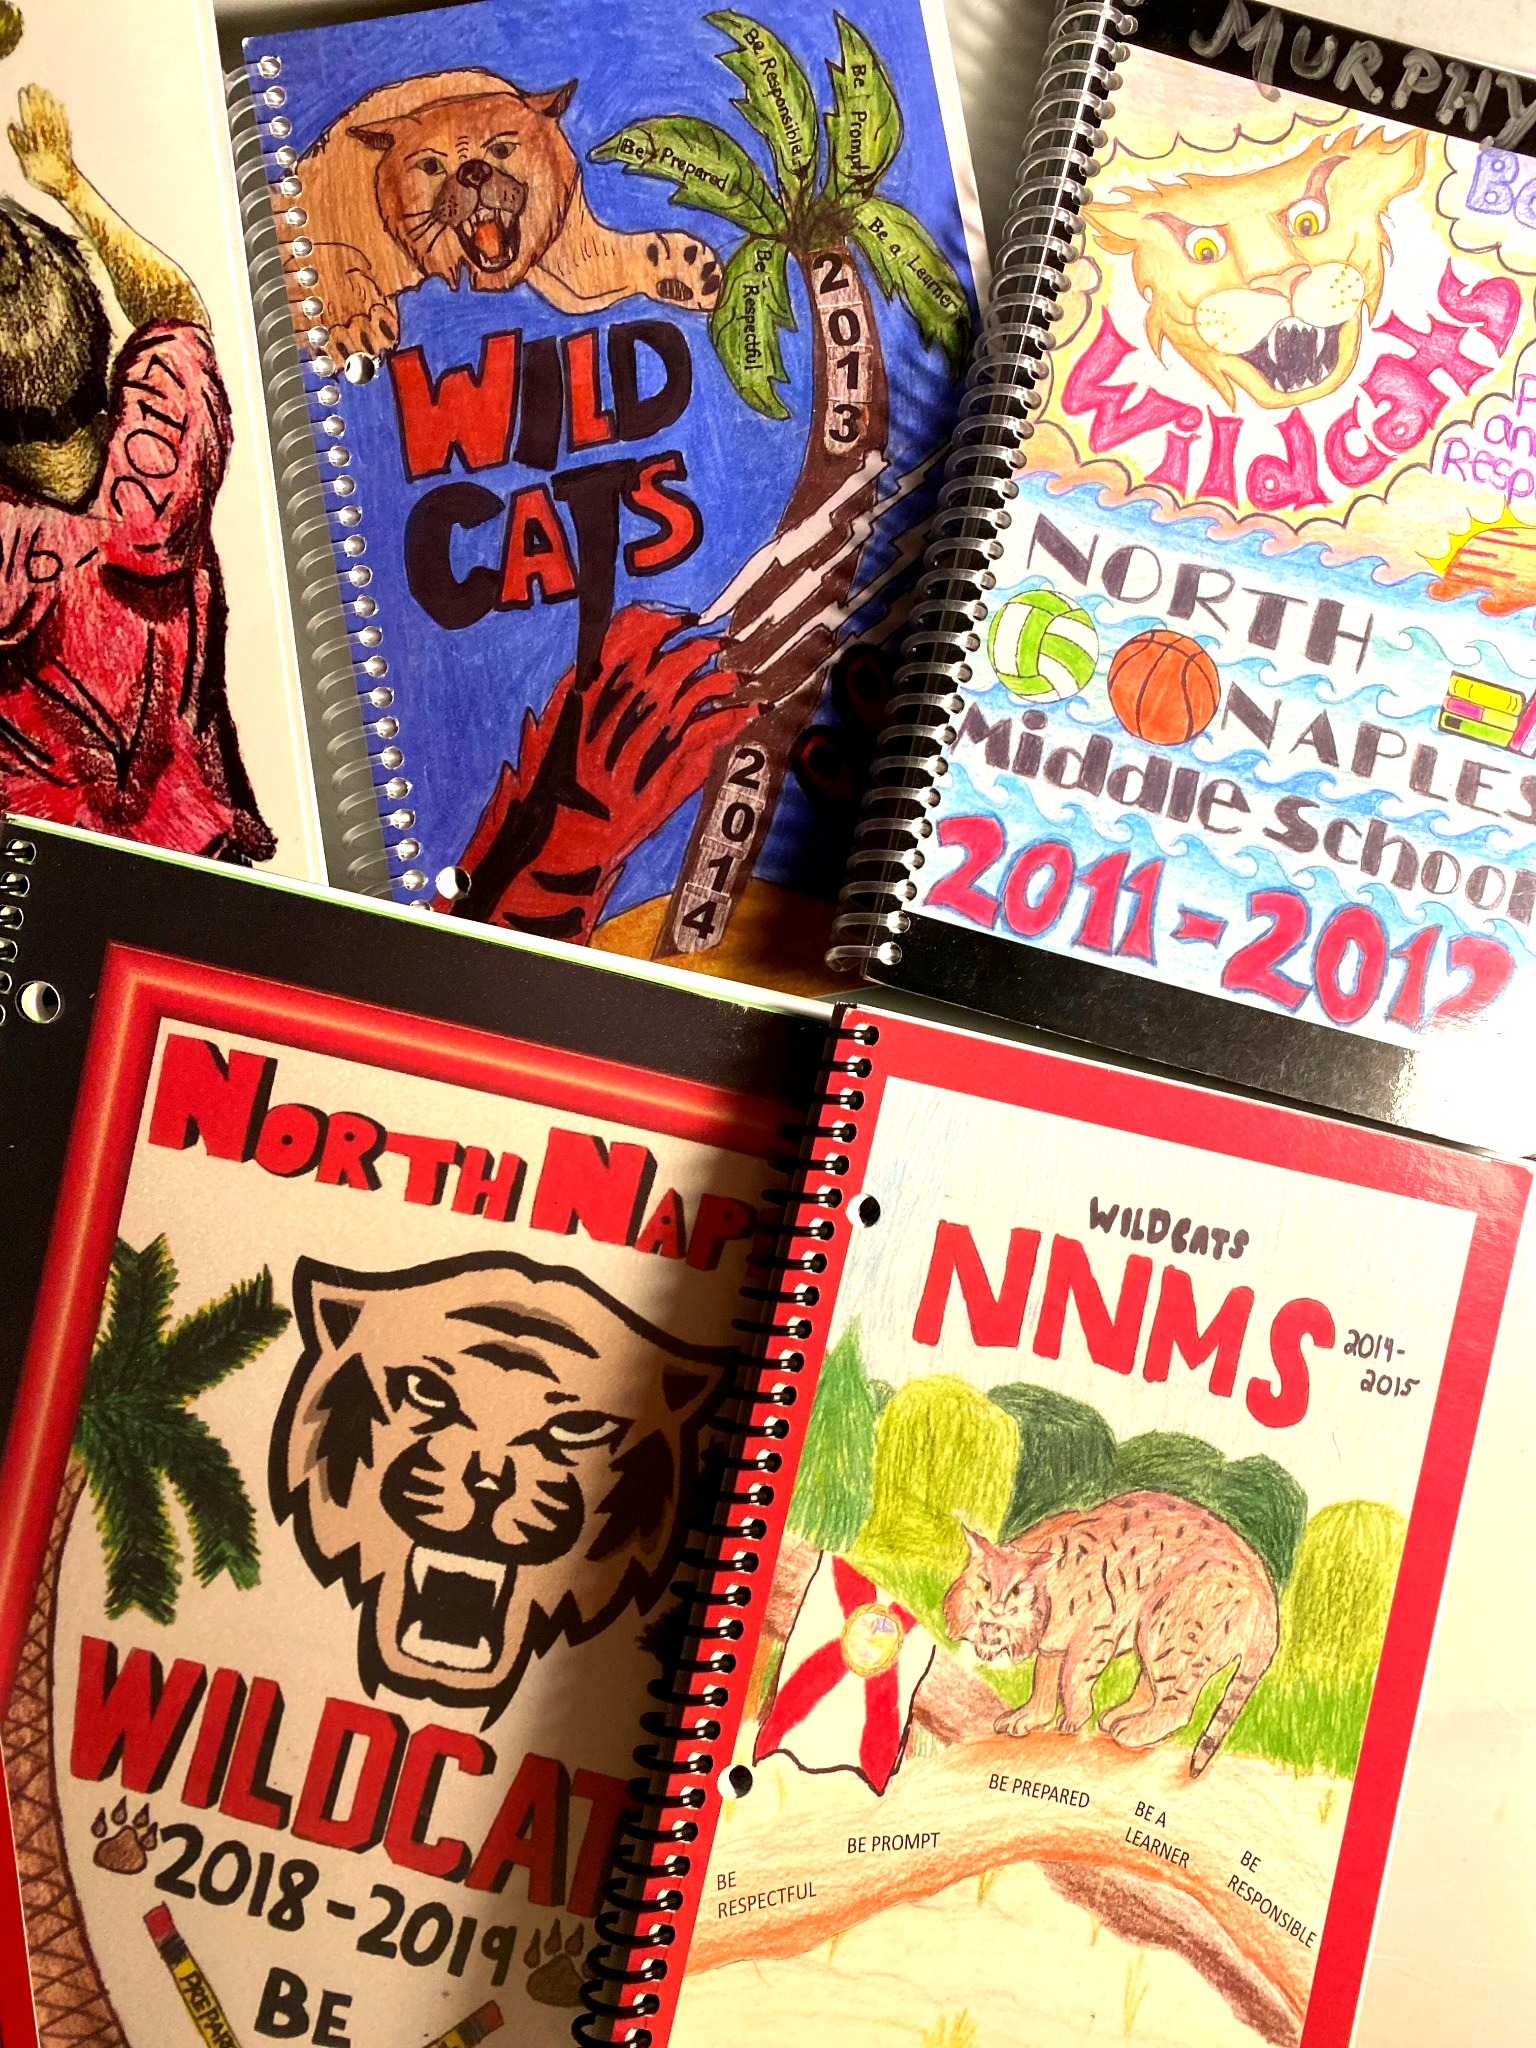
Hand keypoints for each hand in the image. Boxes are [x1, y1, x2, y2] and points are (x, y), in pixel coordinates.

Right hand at [8, 85, 77, 202]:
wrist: (66, 188)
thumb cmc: (43, 178)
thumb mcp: (26, 165)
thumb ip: (18, 145)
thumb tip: (11, 124)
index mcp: (36, 146)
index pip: (29, 121)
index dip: (25, 106)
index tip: (22, 92)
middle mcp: (48, 142)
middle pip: (42, 118)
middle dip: (37, 101)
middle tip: (33, 85)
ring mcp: (59, 142)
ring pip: (53, 121)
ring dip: (49, 105)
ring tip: (45, 90)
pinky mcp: (68, 144)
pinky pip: (65, 127)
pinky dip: (62, 115)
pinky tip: (59, 104)